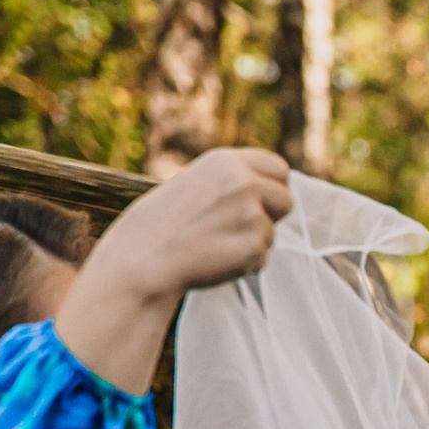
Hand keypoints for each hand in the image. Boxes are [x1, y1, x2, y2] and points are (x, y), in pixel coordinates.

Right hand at [91, 149, 294, 303]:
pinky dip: (243, 265)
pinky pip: (262, 259)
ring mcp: (251, 215)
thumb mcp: (197, 183)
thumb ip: (232, 182)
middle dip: (271, 216)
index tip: (262, 202)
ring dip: (252, 244)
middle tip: (240, 228)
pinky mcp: (253, 246)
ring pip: (272, 234)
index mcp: (227, 162)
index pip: (279, 168)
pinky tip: (214, 260)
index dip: (273, 187)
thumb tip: (270, 190)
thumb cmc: (163, 223)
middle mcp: (243, 183)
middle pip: (286, 200)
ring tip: (214, 245)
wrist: (142, 257)